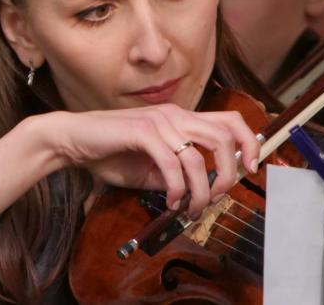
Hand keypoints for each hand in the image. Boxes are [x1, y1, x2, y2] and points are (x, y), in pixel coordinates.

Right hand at [47, 104, 259, 217]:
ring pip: (200, 157)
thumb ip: (176, 175)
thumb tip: (200, 193)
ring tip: (190, 209)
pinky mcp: (142, 132)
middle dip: (228, 174)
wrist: (73, 141)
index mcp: (181, 119)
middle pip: (225, 137)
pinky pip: (172, 165)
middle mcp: (175, 115)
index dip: (249, 143)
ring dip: (201, 191)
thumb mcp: (151, 169)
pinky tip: (170, 201)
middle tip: (216, 197)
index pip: (230, 121)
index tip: (251, 169)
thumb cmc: (110, 153)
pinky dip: (176, 189)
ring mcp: (159, 121)